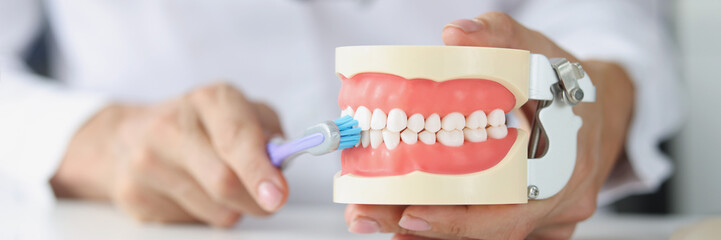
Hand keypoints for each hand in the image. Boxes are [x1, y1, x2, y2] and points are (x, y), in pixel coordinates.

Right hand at [51, 82, 287, 226]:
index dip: (259, 170)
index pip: (236, 137)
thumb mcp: (242, 113)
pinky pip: (189, 223)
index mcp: (208, 100)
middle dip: (254, 199)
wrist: (127, 136)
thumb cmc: (201, 125)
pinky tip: (190, 192)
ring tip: (218, 186)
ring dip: (231, 208)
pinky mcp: (133, 195)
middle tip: (268, 200)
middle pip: (224, 182)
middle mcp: (171, 126)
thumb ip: (270, 134)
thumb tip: (280, 165)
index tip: (277, 195)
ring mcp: (146, 162)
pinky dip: (203, 215)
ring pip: (213, 210)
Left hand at [345, 12, 634, 238]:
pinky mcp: (533, 222)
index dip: (459, 221)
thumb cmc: (567, 86)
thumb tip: (457, 35)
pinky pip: (489, 230)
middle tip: (370, 215)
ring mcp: (547, 218)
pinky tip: (410, 220)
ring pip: (485, 234)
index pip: (509, 211)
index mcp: (564, 164)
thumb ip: (500, 37)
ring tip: (376, 214)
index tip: (410, 214)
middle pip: (486, 231)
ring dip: (429, 229)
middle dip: (426, 228)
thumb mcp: (538, 52)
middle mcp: (557, 201)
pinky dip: (449, 227)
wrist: (599, 111)